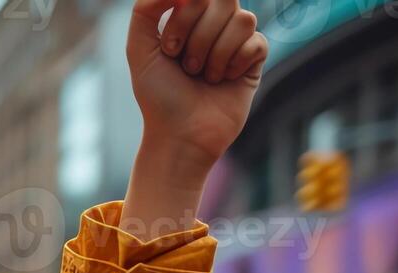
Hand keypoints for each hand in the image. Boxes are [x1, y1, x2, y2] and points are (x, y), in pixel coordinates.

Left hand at [123, 0, 267, 233]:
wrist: (180, 135)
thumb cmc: (159, 96)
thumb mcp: (139, 49)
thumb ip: (146, 9)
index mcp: (187, 16)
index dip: (183, 18)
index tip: (169, 50)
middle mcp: (214, 23)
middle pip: (225, 0)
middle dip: (199, 36)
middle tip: (186, 67)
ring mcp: (236, 40)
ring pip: (244, 19)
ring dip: (216, 54)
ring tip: (203, 77)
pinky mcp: (254, 60)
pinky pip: (257, 42)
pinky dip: (235, 64)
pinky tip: (224, 81)